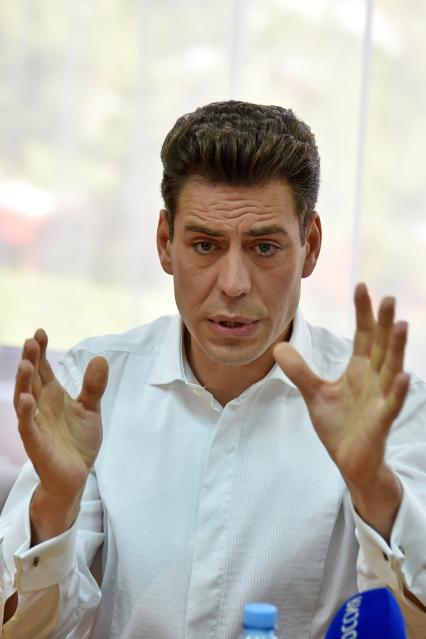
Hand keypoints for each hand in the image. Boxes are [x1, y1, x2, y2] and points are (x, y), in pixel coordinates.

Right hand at [14, 329, 108, 502]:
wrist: (76, 476)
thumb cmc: (78, 442)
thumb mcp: (90, 409)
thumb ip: (94, 386)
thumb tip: (100, 358)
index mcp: (52, 396)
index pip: (42, 369)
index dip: (40, 351)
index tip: (40, 332)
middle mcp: (40, 407)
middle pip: (31, 380)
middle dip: (30, 360)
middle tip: (31, 341)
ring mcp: (36, 424)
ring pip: (24, 400)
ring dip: (24, 382)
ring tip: (26, 364)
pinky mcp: (37, 444)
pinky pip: (28, 427)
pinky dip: (26, 413)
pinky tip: (27, 399)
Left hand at [273, 283, 409, 536]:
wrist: (349, 461)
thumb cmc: (339, 425)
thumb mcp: (314, 394)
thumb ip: (299, 370)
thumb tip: (278, 347)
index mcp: (360, 370)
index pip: (364, 335)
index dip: (363, 312)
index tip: (361, 285)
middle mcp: (374, 379)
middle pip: (381, 346)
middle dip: (384, 323)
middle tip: (388, 297)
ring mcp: (380, 399)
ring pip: (391, 368)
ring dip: (397, 348)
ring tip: (402, 325)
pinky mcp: (380, 421)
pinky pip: (390, 404)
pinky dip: (396, 390)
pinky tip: (403, 376)